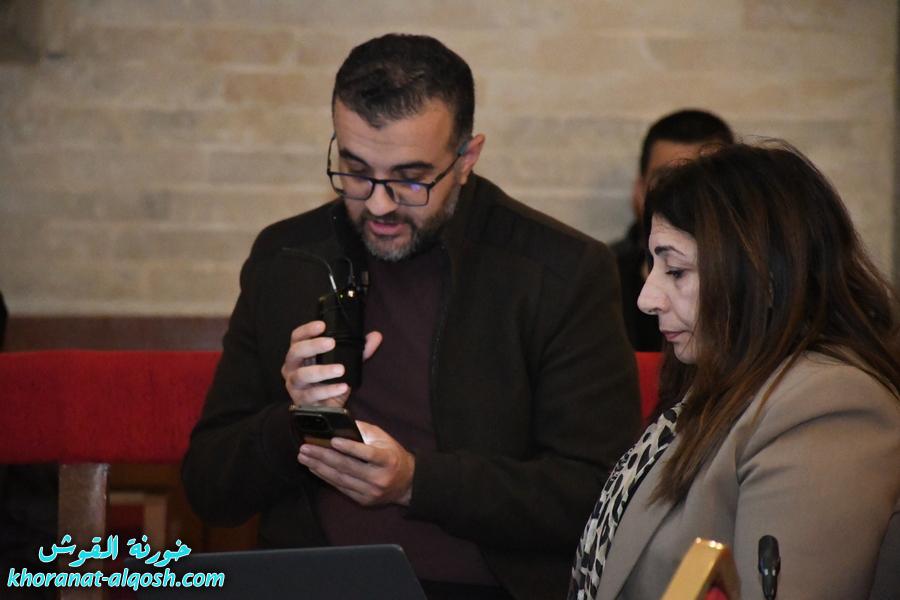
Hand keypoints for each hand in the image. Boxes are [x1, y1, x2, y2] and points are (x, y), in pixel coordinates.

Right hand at [281, 320, 381, 407]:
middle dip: (312, 346)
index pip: (297, 337)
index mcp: (300, 354)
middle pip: (295, 352)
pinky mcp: (302, 401)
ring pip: (302, 375)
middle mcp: (292, 368)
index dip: (307, 330)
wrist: (326, 408)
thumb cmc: (330, 381)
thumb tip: (376, 336)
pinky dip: (329, 390)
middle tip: (331, 343)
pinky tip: (343, 387)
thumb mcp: (345, 362)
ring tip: (340, 369)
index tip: (322, 325)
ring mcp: (294, 385)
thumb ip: (359, 350)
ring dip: (322, 371)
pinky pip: (313, 395)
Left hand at [297, 421, 414, 506]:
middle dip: (323, 456)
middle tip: (305, 448)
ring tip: (304, 457)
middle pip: (347, 467)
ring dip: (319, 467)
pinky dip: (325, 477)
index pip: (367, 454)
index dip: (350, 447)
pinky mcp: (363, 500)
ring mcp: (370, 491)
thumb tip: (339, 424)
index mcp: (388, 460)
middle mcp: (379, 477)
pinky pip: (340, 488)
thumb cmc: (392, 455)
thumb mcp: (384, 439)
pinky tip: (314, 468)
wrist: (407, 483)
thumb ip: (364, 431)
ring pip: (340, 479)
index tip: (332, 440)